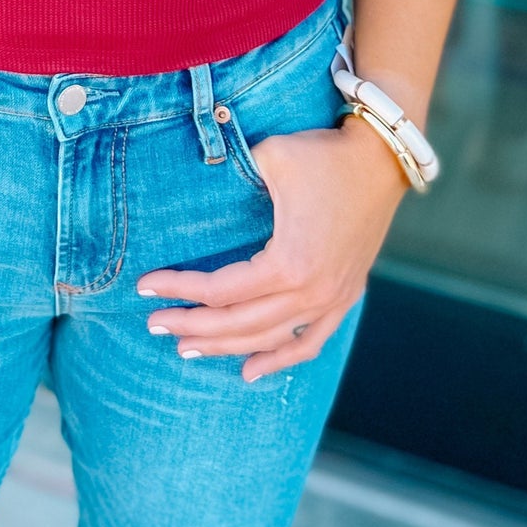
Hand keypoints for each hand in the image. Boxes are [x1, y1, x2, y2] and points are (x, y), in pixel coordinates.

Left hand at [137, 120, 406, 380]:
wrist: (381, 159)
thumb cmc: (322, 155)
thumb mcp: (270, 156)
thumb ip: (232, 170)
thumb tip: (197, 179)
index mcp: (289, 263)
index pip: (220, 289)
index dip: (179, 289)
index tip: (145, 286)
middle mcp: (311, 292)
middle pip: (238, 323)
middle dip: (191, 325)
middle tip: (154, 324)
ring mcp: (332, 299)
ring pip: (269, 338)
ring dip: (226, 347)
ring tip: (187, 348)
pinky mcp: (345, 296)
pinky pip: (310, 341)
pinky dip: (280, 359)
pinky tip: (250, 372)